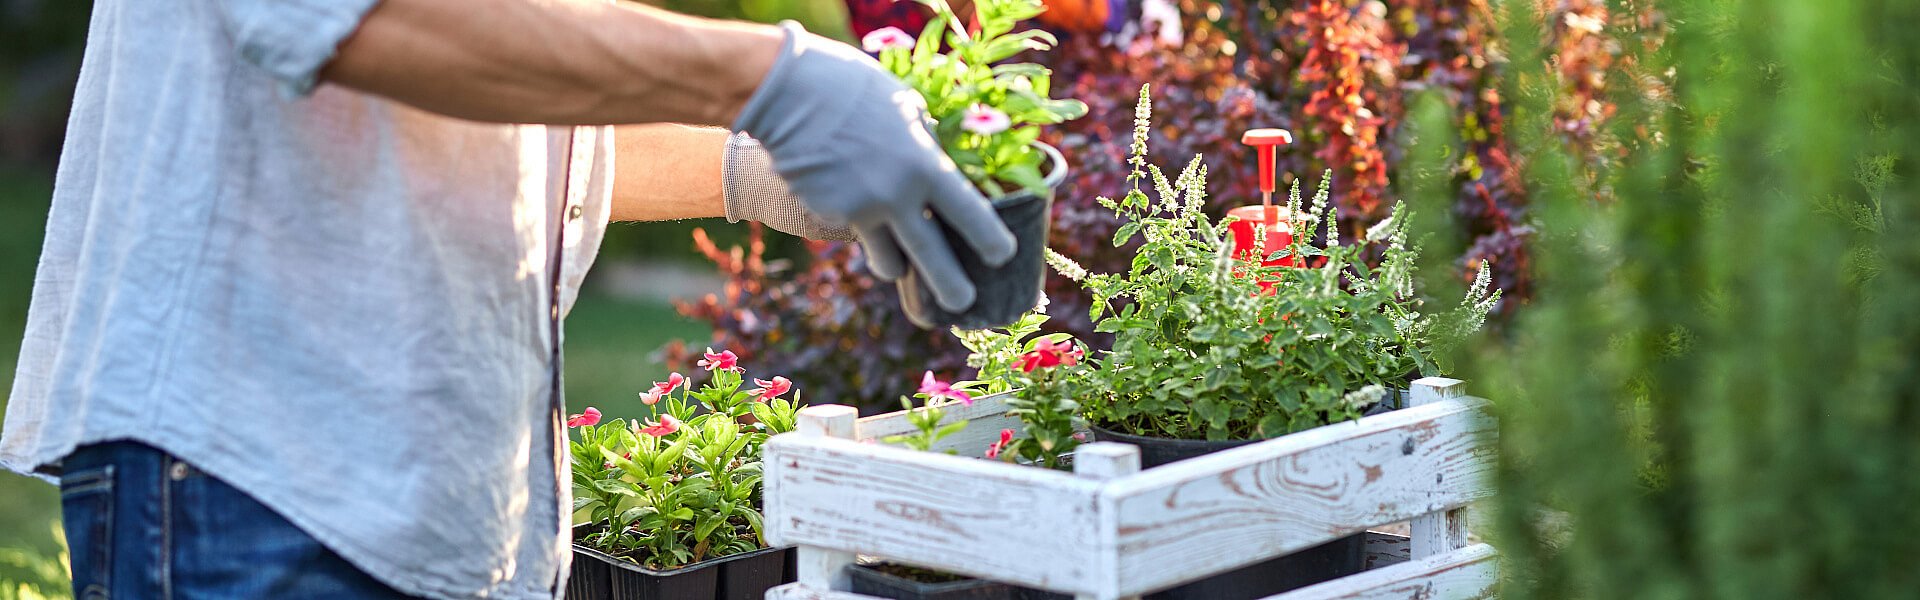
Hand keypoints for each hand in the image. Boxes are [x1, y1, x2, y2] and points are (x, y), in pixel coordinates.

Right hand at [733, 22, 1015, 310]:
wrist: (788, 92)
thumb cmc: (855, 90)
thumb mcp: (907, 110)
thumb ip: (926, 149)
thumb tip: (939, 176)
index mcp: (927, 165)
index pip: (972, 216)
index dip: (992, 243)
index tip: (1002, 256)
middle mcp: (897, 196)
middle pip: (935, 261)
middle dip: (954, 290)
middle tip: (964, 304)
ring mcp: (861, 210)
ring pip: (890, 265)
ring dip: (899, 266)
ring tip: (903, 265)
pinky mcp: (829, 215)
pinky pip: (859, 238)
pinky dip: (866, 234)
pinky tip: (857, 207)